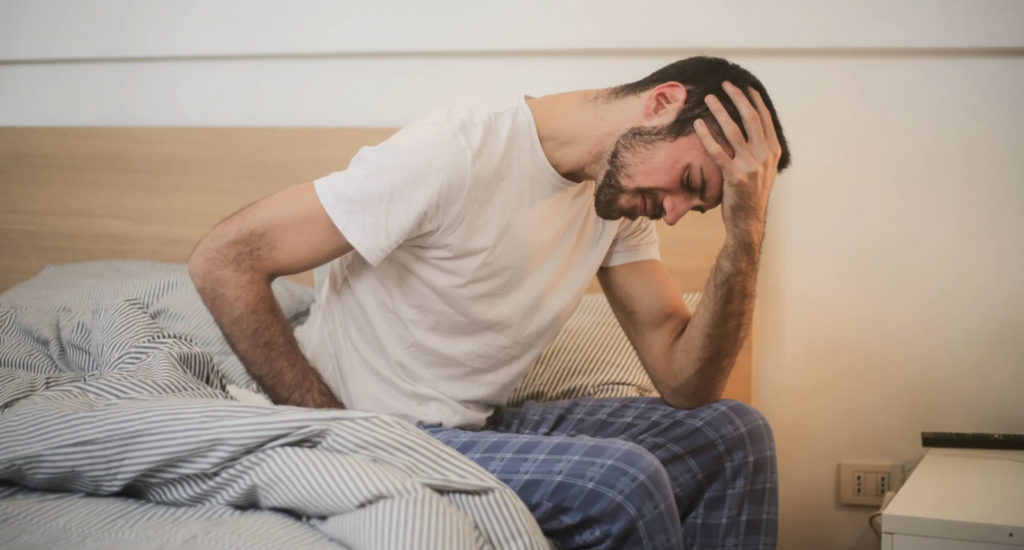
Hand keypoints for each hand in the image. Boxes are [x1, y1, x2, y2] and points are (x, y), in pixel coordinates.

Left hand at [693, 81, 782, 243]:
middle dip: (738, 98)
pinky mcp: (735, 177)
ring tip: (709, 98)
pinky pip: (718, 152)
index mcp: (773, 151)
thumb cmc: (750, 194)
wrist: (748, 222)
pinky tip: (698, 125)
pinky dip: (707, 136)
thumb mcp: (763, 169)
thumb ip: (759, 148)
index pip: (764, 119)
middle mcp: (765, 156)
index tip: (744, 86)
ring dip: (720, 112)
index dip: (754, 100)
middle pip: (751, 119)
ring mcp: (751, 167)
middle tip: (725, 84)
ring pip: (734, 132)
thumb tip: (750, 127)